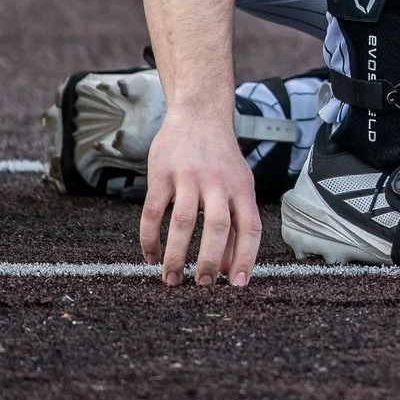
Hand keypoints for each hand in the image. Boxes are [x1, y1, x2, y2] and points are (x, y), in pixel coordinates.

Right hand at [139, 104, 260, 287]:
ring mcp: (189, 177)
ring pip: (183, 222)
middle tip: (202, 284)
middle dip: (210, 260)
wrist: (199, 115)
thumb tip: (229, 268)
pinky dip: (150, 238)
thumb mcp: (238, 184)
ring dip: (176, 255)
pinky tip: (151, 256)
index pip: (250, 227)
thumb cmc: (221, 159)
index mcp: (243, 187)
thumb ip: (235, 221)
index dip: (246, 257)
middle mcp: (218, 182)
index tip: (237, 284)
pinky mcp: (161, 175)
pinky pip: (152, 212)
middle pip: (218, 226)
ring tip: (172, 279)